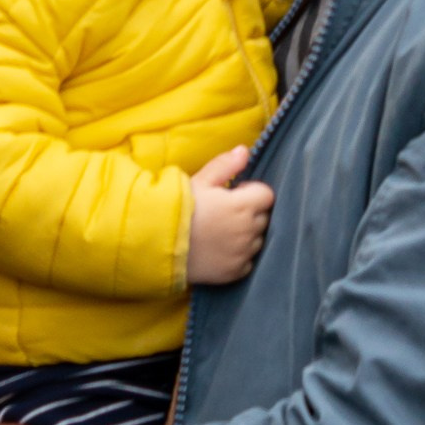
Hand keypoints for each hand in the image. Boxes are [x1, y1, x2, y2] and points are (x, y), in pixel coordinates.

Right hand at [188, 147, 274, 284]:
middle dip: (250, 212)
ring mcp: (242, 253)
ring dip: (247, 234)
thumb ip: (226, 165)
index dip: (252, 192)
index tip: (235, 193)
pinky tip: (221, 249)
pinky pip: (248, 262)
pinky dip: (240, 256)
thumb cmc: (178, 210)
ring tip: (222, 231)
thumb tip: (245, 151)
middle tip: (226, 212)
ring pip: (257, 240)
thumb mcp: (200, 181)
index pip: (267, 195)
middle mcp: (247, 230)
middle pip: (263, 217)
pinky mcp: (234, 272)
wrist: (157, 245)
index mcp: (242, 205)